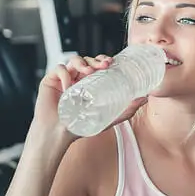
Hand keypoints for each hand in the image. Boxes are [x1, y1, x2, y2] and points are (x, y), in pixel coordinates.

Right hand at [33, 54, 148, 140]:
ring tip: (88, 72)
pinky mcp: (50, 81)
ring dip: (82, 62)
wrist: (58, 136)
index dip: (103, 60)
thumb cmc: (79, 127)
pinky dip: (65, 74)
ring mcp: (63, 79)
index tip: (112, 63)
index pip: (96, 65)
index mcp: (88, 83)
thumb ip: (126, 111)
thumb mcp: (107, 119)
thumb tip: (145, 99)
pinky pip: (58, 69)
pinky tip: (69, 86)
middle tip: (104, 65)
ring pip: (73, 60)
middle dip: (96, 59)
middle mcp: (76, 78)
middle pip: (87, 60)